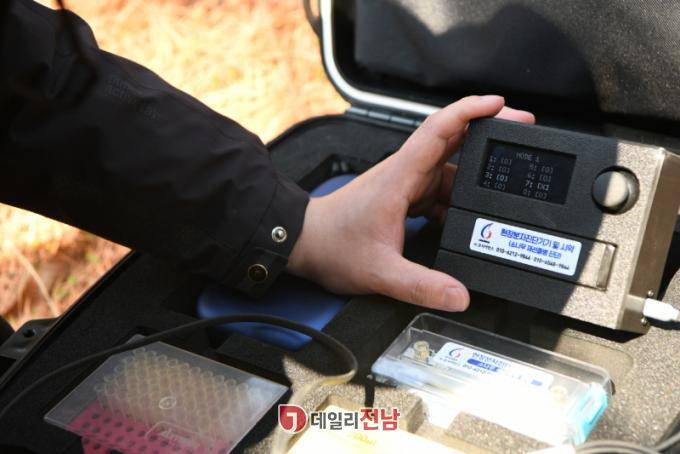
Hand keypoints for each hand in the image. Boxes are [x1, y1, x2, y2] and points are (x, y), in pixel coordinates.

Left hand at [287, 96, 534, 310]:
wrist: (304, 244)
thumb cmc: (331, 247)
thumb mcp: (379, 271)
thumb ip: (420, 286)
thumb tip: (460, 295)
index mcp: (400, 177)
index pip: (439, 130)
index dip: (471, 111)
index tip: (501, 104)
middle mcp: (404, 174)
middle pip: (452, 141)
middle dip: (489, 133)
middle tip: (523, 135)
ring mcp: (404, 184)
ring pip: (449, 169)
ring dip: (476, 175)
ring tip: (505, 187)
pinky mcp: (403, 197)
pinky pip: (439, 190)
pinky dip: (459, 200)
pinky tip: (471, 216)